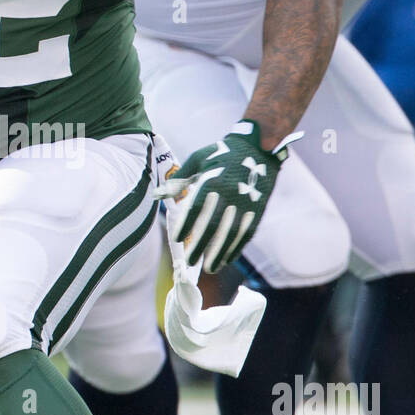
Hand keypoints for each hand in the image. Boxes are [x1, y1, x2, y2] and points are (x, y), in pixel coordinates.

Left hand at [154, 120, 299, 272]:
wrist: (258, 148)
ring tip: (209, 267)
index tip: (176, 239)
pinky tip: (227, 258)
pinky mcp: (258, 209)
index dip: (186, 225)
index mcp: (212, 181)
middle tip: (190, 260)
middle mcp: (229, 194)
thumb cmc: (222, 153)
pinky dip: (237, 247)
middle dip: (201, 245)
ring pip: (231, 233)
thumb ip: (178, 180)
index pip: (196, 208)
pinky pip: (247, 232)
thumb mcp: (198, 159)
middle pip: (213, 225)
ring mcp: (246, 203)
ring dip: (220, 253)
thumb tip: (156, 195)